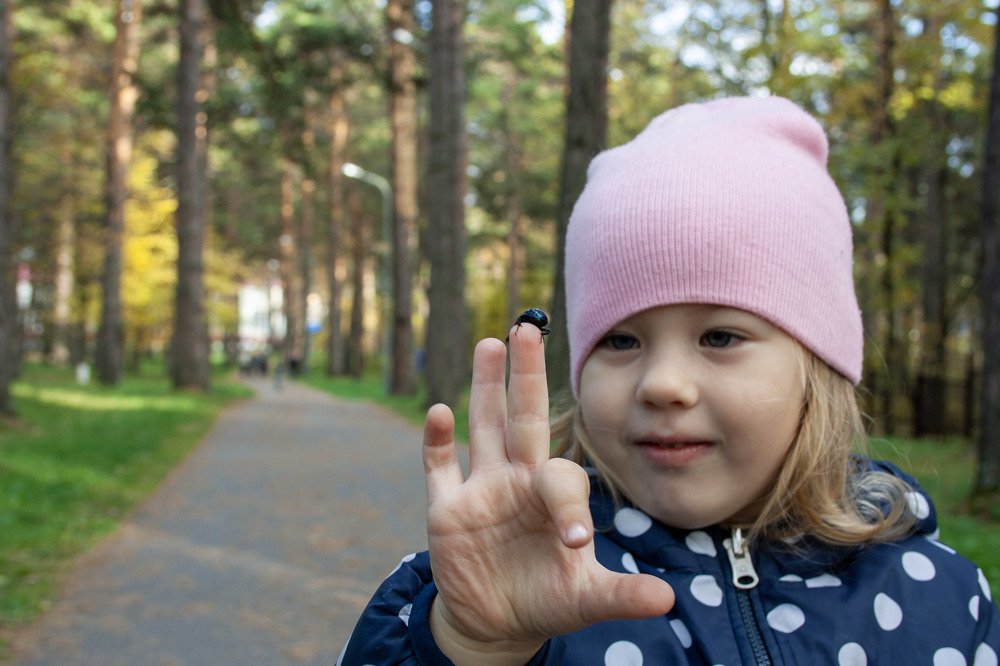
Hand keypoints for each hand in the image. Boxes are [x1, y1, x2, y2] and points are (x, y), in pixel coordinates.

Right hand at [422, 324, 674, 664]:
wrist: (499, 622)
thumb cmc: (548, 598)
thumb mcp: (586, 600)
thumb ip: (621, 595)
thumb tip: (668, 603)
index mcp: (553, 495)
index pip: (561, 478)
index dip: (568, 505)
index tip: (573, 541)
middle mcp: (517, 480)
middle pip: (523, 418)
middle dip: (526, 377)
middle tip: (527, 329)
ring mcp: (481, 490)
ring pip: (483, 427)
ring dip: (484, 388)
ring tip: (489, 344)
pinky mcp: (446, 509)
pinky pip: (439, 468)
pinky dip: (436, 442)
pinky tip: (440, 412)